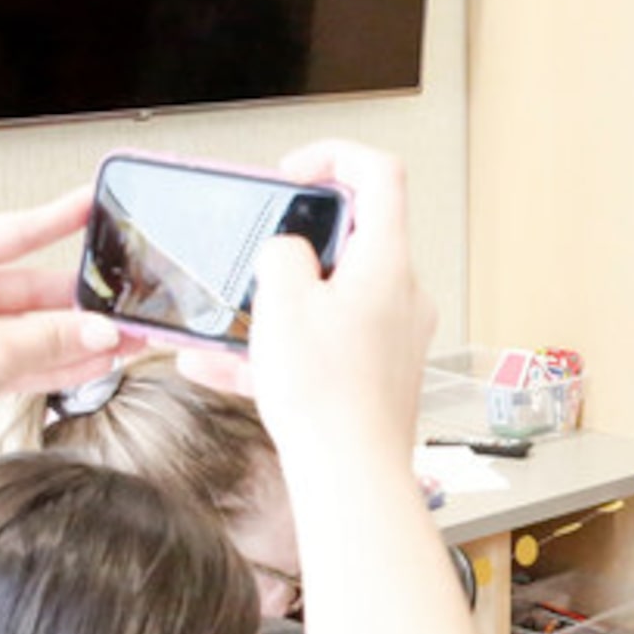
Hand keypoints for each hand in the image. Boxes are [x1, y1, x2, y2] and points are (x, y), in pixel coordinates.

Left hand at [0, 188, 123, 517]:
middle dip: (71, 303)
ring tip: (116, 339)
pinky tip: (88, 362)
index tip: (88, 206)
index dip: (56, 220)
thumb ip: (52, 338)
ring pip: (18, 326)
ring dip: (67, 337)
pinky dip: (46, 361)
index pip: (8, 231)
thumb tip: (97, 330)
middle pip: (18, 286)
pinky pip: (9, 356)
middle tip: (117, 305)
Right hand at [242, 141, 436, 461]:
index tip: (295, 175)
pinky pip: (327, 344)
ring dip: (281, 305)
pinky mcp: (379, 374)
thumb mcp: (282, 301)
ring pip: (332, 299)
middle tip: (262, 257)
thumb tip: (287, 252)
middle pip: (355, 239)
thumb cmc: (328, 396)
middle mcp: (403, 295)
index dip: (334, 157)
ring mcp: (395, 336)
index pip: (379, 174)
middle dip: (298, 245)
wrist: (350, 476)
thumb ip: (282, 254)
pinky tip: (230, 367)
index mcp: (387, 262)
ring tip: (236, 324)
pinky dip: (285, 348)